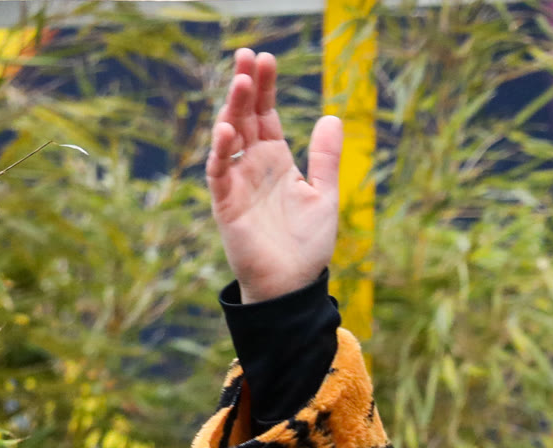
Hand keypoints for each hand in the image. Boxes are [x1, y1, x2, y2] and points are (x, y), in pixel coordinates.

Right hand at [207, 49, 340, 303]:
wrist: (292, 286)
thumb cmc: (307, 244)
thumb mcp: (324, 195)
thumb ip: (325, 158)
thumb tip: (332, 117)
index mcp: (277, 160)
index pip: (267, 114)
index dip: (265, 88)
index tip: (267, 58)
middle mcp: (254, 166)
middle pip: (245, 117)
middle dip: (246, 87)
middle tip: (248, 55)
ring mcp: (238, 182)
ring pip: (229, 137)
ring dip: (233, 109)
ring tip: (241, 81)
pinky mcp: (227, 204)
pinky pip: (220, 172)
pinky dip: (222, 151)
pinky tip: (227, 129)